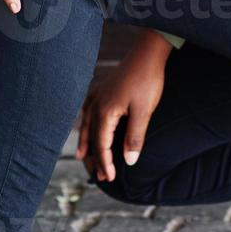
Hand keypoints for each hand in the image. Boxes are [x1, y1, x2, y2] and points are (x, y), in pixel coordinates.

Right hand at [75, 30, 171, 181]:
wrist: (147, 54)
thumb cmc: (147, 81)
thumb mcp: (144, 111)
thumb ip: (134, 138)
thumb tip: (129, 162)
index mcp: (105, 112)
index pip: (102, 145)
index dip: (105, 163)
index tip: (110, 178)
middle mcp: (97, 104)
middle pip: (91, 137)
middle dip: (94, 157)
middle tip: (98, 176)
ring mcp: (98, 95)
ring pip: (87, 124)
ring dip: (87, 142)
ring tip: (83, 156)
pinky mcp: (103, 89)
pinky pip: (88, 111)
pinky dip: (87, 123)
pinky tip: (88, 125)